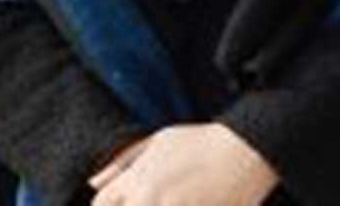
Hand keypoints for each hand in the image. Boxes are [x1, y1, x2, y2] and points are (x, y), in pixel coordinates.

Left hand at [87, 122, 278, 205]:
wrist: (246, 153)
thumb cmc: (202, 143)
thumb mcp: (160, 141)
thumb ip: (123, 162)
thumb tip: (92, 182)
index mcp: (138, 179)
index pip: (101, 204)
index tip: (120, 204)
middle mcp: (148, 200)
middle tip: (151, 201)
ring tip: (173, 200)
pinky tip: (187, 204)